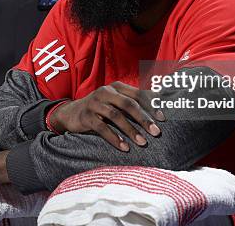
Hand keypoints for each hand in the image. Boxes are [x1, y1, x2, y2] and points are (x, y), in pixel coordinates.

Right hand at [50, 82, 164, 151]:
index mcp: (117, 86)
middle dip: (144, 119)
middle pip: (128, 104)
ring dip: (131, 130)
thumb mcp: (116, 101)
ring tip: (142, 143)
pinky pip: (102, 128)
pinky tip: (124, 147)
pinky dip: (114, 138)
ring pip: (116, 116)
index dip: (151, 105)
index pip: (138, 93)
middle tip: (156, 132)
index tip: (163, 119)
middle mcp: (106, 91)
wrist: (71, 114)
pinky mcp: (86, 116)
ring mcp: (95, 103)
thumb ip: (133, 102)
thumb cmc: (101, 108)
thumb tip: (159, 106)